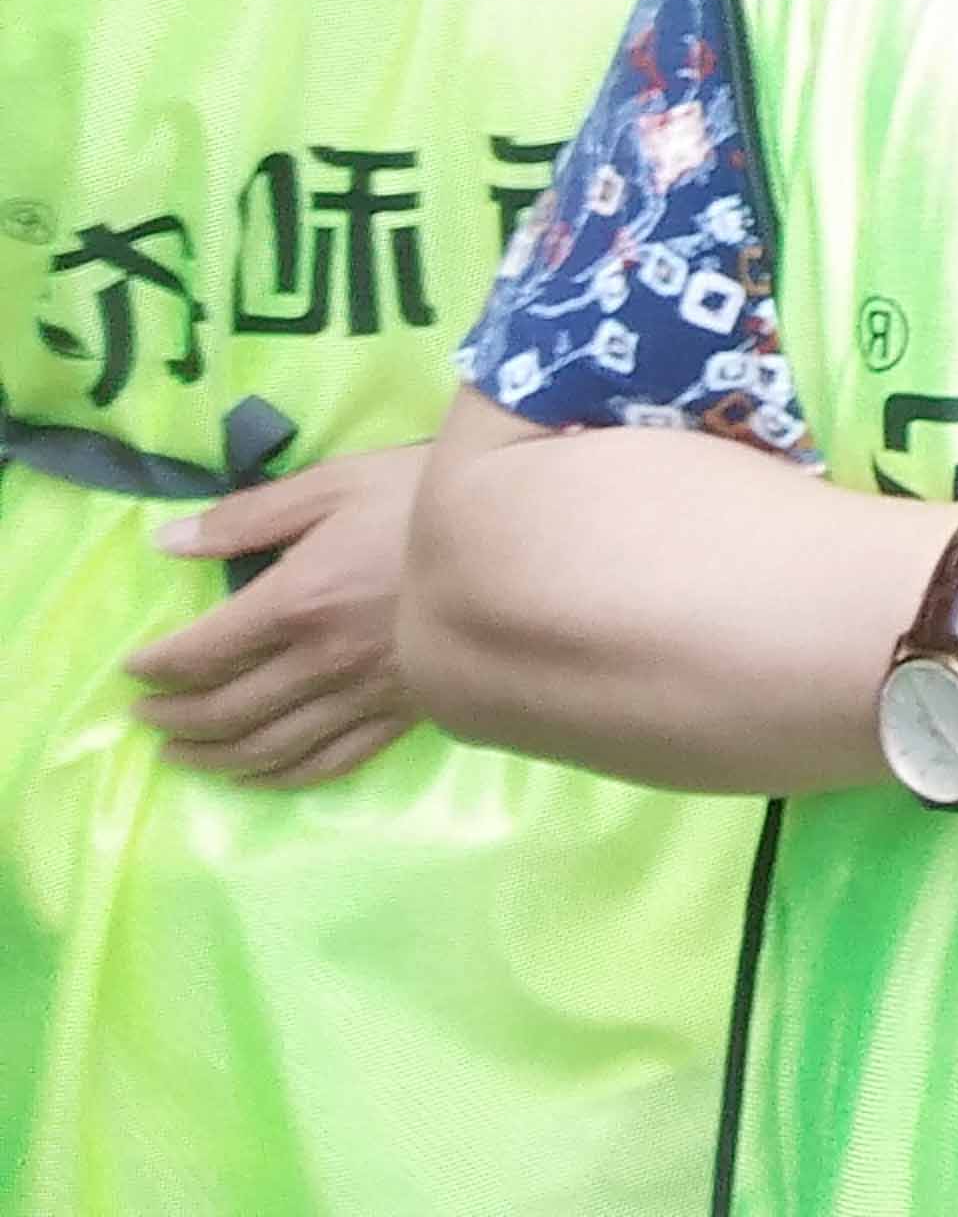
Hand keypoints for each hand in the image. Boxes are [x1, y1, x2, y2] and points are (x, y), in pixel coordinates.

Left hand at [125, 447, 429, 786]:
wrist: (522, 539)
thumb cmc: (422, 498)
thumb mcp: (334, 483)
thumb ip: (247, 516)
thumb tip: (166, 542)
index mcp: (295, 602)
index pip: (201, 652)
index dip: (157, 666)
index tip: (133, 668)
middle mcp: (319, 661)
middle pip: (226, 709)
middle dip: (174, 717)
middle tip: (145, 716)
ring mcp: (362, 694)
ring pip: (268, 747)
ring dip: (213, 757)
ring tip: (181, 755)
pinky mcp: (402, 711)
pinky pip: (329, 761)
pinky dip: (282, 777)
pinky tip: (259, 775)